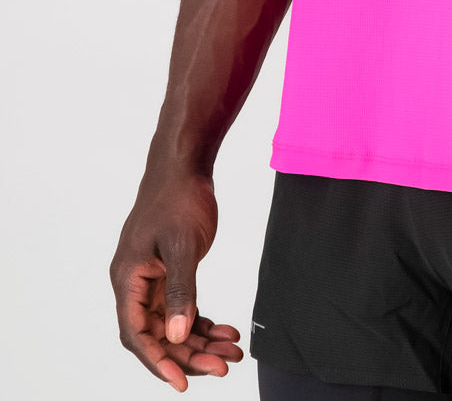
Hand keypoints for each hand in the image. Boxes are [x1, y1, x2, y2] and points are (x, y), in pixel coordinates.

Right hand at [110, 168, 243, 390]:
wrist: (184, 164)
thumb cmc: (178, 197)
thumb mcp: (182, 244)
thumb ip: (180, 290)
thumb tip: (175, 335)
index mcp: (128, 278)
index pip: (136, 333)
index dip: (158, 361)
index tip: (182, 383)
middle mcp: (135, 283)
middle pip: (157, 334)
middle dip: (189, 354)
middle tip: (223, 367)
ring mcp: (152, 279)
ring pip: (172, 324)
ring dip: (200, 341)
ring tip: (232, 352)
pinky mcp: (169, 272)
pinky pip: (182, 308)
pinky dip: (203, 321)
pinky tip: (226, 331)